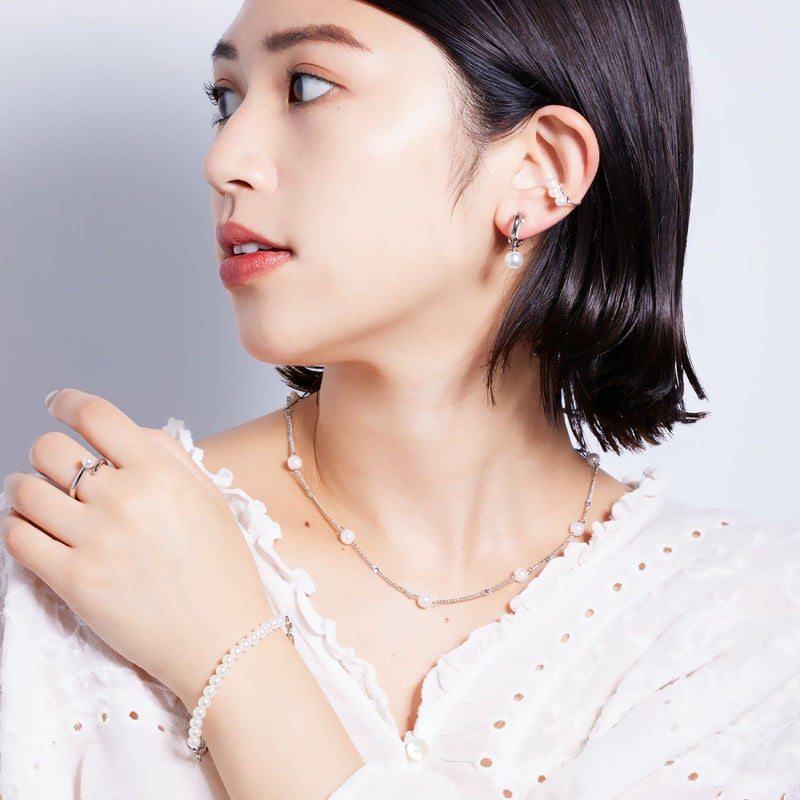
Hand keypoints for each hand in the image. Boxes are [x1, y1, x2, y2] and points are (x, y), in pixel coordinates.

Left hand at [1, 388, 273, 707]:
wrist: (222, 640)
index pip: (96, 416)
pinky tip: (36, 530)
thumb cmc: (223, 570)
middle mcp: (124, 500)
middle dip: (47, 453)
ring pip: (24, 491)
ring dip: (26, 491)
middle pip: (48, 449)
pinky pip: (16, 538)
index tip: (58, 403)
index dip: (68, 402)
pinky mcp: (73, 582)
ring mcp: (94, 541)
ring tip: (42, 503)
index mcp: (160, 473)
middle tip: (57, 470)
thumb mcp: (210, 498)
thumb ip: (170, 455)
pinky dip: (17, 527)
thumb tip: (127, 433)